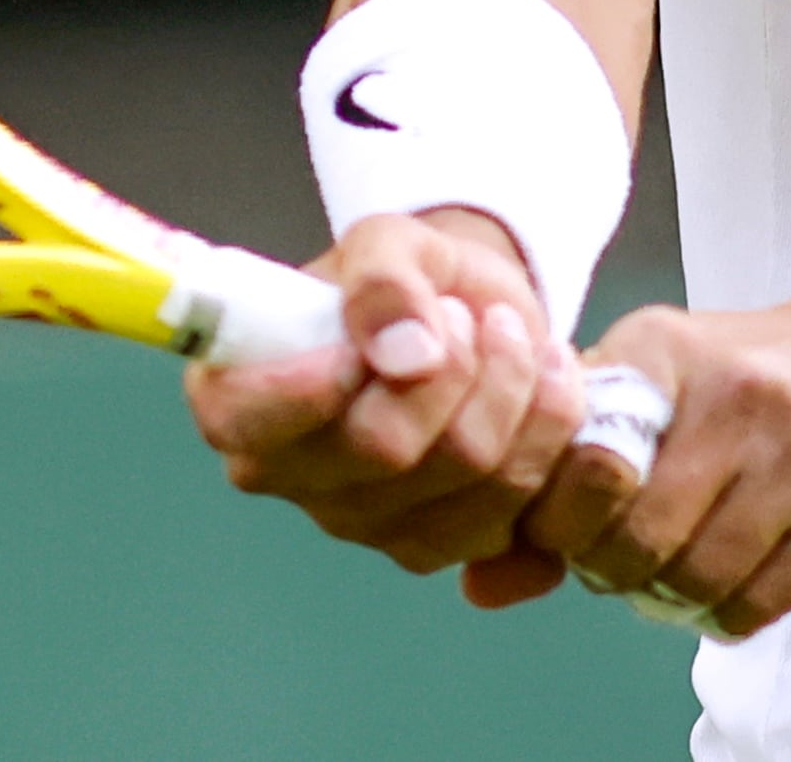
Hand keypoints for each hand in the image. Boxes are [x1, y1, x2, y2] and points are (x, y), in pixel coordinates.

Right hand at [185, 207, 588, 594]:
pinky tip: (544, 384)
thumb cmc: (407, 280)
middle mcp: (291, 477)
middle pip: (385, 449)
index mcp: (240, 399)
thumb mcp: (389, 242)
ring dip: (514, 388)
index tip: (371, 337)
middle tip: (468, 314)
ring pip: (467, 478)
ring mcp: (364, 524)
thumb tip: (405, 351)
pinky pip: (514, 513)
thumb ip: (383, 278)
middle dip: (455, 364)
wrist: (473, 316)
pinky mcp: (438, 547)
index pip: (246, 426)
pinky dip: (549, 435)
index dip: (314, 385)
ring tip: (511, 333)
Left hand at [521, 238, 790, 637]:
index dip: (558, 522)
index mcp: (666, 349)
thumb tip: (478, 585)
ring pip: (697, 579)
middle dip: (615, 571)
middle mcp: (736, 392)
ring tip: (678, 570)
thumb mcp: (657, 379)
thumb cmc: (752, 377)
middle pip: (633, 538)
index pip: (577, 463)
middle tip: (626, 561)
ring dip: (673, 597)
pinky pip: (761, 603)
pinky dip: (727, 613)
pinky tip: (728, 583)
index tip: (573, 525)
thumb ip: (564, 466)